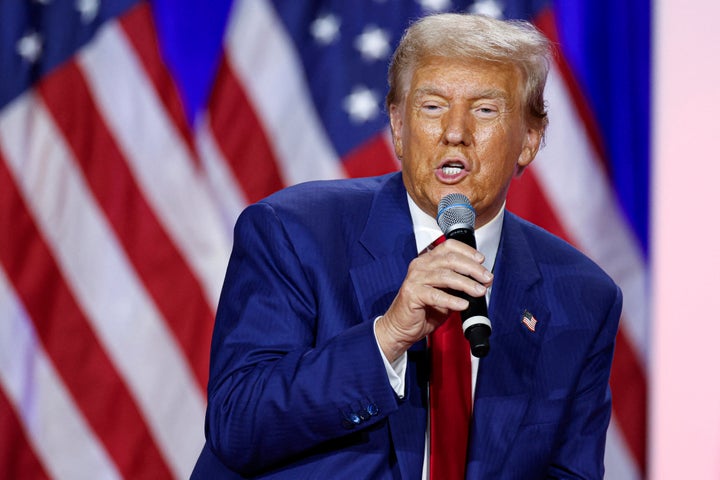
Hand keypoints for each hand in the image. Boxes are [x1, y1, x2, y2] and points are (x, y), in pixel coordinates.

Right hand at [375, 239, 492, 361]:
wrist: (402, 327)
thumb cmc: (423, 309)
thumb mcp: (445, 292)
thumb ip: (459, 284)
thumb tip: (482, 281)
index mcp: (427, 261)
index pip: (449, 246)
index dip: (467, 251)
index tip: (481, 260)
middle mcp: (420, 266)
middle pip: (450, 259)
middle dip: (472, 268)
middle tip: (486, 278)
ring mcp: (415, 279)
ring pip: (445, 276)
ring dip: (466, 283)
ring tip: (479, 291)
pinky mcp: (412, 294)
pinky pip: (436, 295)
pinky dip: (452, 300)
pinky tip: (463, 304)